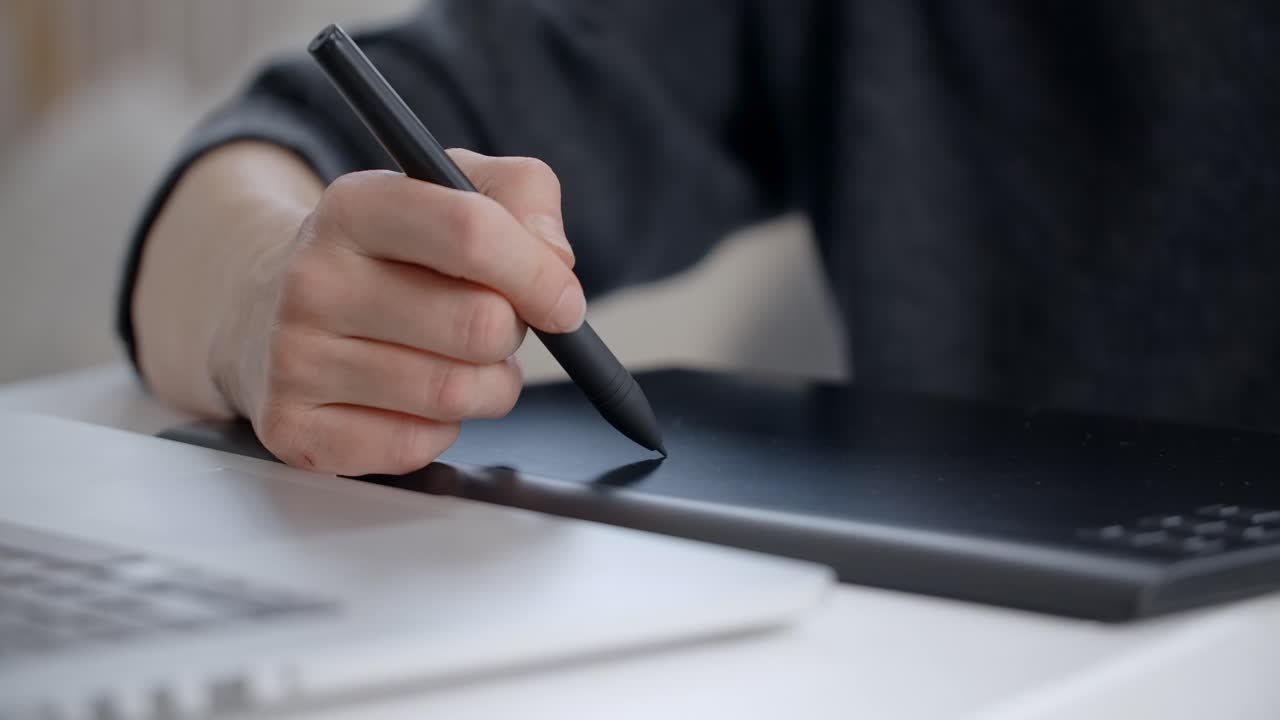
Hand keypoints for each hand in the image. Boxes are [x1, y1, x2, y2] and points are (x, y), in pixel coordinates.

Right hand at [211, 149, 581, 474]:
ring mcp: (295, 359)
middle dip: (509, 333)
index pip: (471, 233)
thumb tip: (554, 261)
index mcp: (355, 206)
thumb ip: (522, 196)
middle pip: (478, 326)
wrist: (267, 309)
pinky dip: (438, 430)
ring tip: (456, 361)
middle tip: (490, 325)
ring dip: (485, 386)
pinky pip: (416, 446)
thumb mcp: (450, 191)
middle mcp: (313, 279)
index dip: (539, 274)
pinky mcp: (294, 429)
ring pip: (455, 394)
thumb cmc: (385, 255)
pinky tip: (411, 398)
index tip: (563, 300)